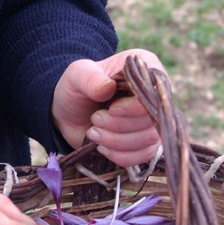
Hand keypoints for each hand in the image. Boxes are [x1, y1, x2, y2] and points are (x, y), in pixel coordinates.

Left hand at [51, 48, 166, 166]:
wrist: (68, 113)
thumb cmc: (77, 88)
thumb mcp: (77, 75)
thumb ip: (90, 78)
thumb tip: (107, 88)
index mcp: (146, 68)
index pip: (155, 92)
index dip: (134, 107)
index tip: (111, 109)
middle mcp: (154, 95)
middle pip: (152, 119)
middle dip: (119, 126)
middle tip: (95, 119)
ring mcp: (152, 121)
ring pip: (149, 140)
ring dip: (117, 142)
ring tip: (94, 133)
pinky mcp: (145, 143)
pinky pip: (143, 156)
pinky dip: (120, 156)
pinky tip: (102, 147)